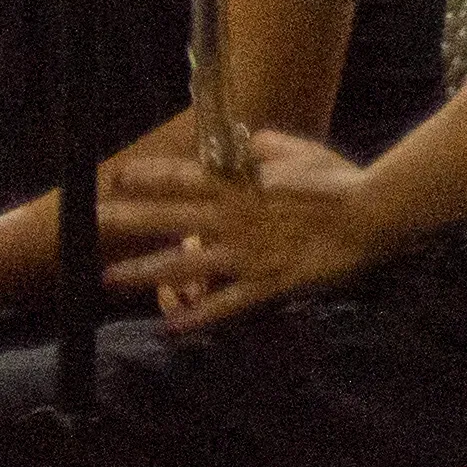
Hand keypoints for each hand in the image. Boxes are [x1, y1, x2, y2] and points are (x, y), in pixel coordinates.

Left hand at [104, 125, 385, 326]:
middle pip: (170, 217)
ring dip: (145, 271)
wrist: (373, 213)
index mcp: (242, 184)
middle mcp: (235, 218)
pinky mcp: (267, 283)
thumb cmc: (340, 180)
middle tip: (93, 220)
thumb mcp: (302, 151)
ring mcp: (247, 253)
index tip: (118, 177)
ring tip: (109, 278)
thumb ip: (268, 146)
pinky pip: (224, 304)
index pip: (186, 177)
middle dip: (128, 219)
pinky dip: (196, 316)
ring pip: (185, 264)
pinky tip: (170, 326)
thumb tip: (247, 139)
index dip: (149, 177)